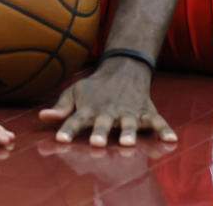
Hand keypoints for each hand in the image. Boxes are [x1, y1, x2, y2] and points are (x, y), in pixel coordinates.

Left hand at [38, 57, 175, 146]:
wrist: (123, 70)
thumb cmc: (94, 88)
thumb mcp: (74, 93)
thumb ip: (60, 108)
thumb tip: (42, 117)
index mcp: (89, 109)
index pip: (75, 120)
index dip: (67, 129)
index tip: (60, 139)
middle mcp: (109, 112)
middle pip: (103, 123)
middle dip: (100, 133)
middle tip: (97, 143)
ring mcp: (129, 113)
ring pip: (130, 124)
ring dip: (129, 132)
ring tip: (128, 142)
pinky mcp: (146, 113)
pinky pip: (158, 123)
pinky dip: (164, 130)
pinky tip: (171, 140)